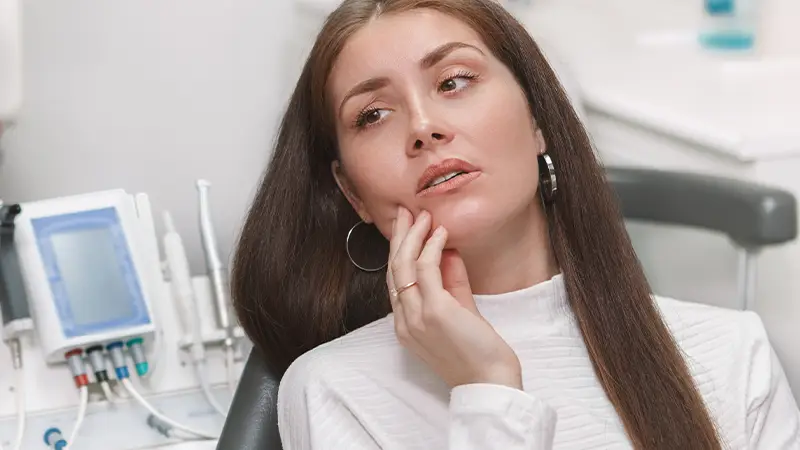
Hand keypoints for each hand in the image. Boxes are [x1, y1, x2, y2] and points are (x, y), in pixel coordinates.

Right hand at [387, 206, 522, 389]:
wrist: (490, 382)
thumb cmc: (477, 353)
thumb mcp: (460, 311)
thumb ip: (452, 283)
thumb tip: (447, 252)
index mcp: (406, 324)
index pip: (395, 280)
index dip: (399, 250)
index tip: (406, 227)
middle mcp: (405, 320)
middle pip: (393, 269)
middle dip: (399, 236)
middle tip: (405, 212)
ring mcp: (417, 316)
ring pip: (404, 265)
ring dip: (413, 236)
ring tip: (422, 216)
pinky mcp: (435, 312)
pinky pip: (426, 270)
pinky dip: (431, 247)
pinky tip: (440, 232)